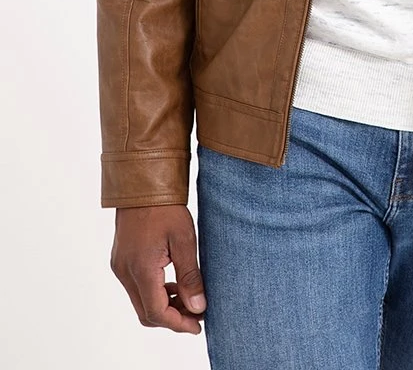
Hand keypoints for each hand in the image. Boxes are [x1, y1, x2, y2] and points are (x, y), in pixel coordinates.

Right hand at [110, 204, 206, 333]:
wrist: (142, 181)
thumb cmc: (164, 206)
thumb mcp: (184, 240)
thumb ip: (190, 276)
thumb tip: (198, 307)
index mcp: (140, 269)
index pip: (157, 313)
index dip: (178, 323)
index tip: (198, 325)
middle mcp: (124, 272)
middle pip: (146, 312)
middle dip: (172, 318)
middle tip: (196, 312)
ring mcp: (120, 266)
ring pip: (140, 301)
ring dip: (163, 306)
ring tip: (189, 297)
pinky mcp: (120, 260)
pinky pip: (136, 287)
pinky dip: (154, 292)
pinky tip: (173, 283)